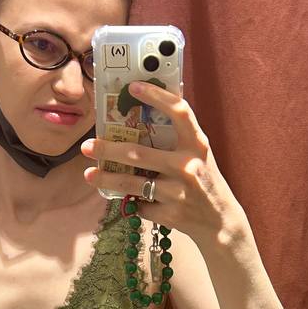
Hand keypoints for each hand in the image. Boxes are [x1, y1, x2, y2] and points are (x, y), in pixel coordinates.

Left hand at [81, 80, 244, 245]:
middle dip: (107, 149)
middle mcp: (188, 166)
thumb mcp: (199, 155)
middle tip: (86, 146)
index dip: (156, 96)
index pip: (179, 112)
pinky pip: (141, 205)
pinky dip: (135, 203)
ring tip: (89, 174)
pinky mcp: (170, 214)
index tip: (132, 87)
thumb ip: (178, 139)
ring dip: (106, 178)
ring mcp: (178, 192)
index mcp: (197, 145)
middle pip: (138, 153)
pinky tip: (134, 201)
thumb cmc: (205, 181)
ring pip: (132, 183)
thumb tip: (143, 114)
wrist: (221, 222)